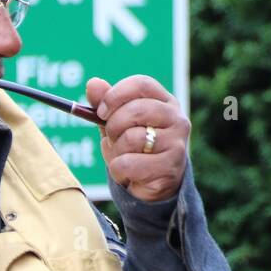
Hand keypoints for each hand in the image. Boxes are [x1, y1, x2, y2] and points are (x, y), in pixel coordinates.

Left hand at [86, 75, 189, 202]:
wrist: (153, 186)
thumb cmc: (135, 149)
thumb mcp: (118, 124)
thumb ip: (105, 104)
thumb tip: (93, 84)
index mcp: (165, 102)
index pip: (142, 84)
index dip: (116, 95)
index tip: (101, 111)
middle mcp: (177, 119)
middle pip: (136, 110)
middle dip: (113, 126)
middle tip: (111, 138)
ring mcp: (176, 143)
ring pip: (132, 138)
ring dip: (116, 151)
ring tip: (122, 157)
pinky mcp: (170, 168)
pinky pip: (129, 164)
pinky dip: (118, 170)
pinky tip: (126, 173)